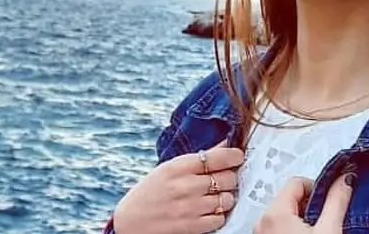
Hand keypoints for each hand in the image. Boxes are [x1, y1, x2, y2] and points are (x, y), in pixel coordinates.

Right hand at [112, 140, 244, 233]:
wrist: (129, 221)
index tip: (238, 157)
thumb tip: (225, 143)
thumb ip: (198, 158)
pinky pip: (219, 218)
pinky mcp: (191, 227)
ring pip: (227, 199)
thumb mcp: (168, 169)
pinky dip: (219, 215)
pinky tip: (210, 211)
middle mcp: (185, 186)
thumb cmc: (150, 192)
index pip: (217, 157)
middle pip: (227, 178)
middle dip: (231, 178)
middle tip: (225, 179)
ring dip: (226, 198)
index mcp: (178, 167)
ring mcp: (189, 208)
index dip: (234, 156)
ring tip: (217, 196)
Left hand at [253, 173, 355, 233]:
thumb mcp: (329, 230)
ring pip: (285, 212)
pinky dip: (293, 229)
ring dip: (302, 218)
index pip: (297, 182)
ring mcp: (260, 233)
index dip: (317, 188)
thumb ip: (336, 201)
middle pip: (290, 197)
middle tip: (324, 221)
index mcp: (274, 213)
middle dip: (310, 205)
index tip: (328, 201)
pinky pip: (278, 226)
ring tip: (316, 232)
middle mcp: (262, 221)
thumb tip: (345, 179)